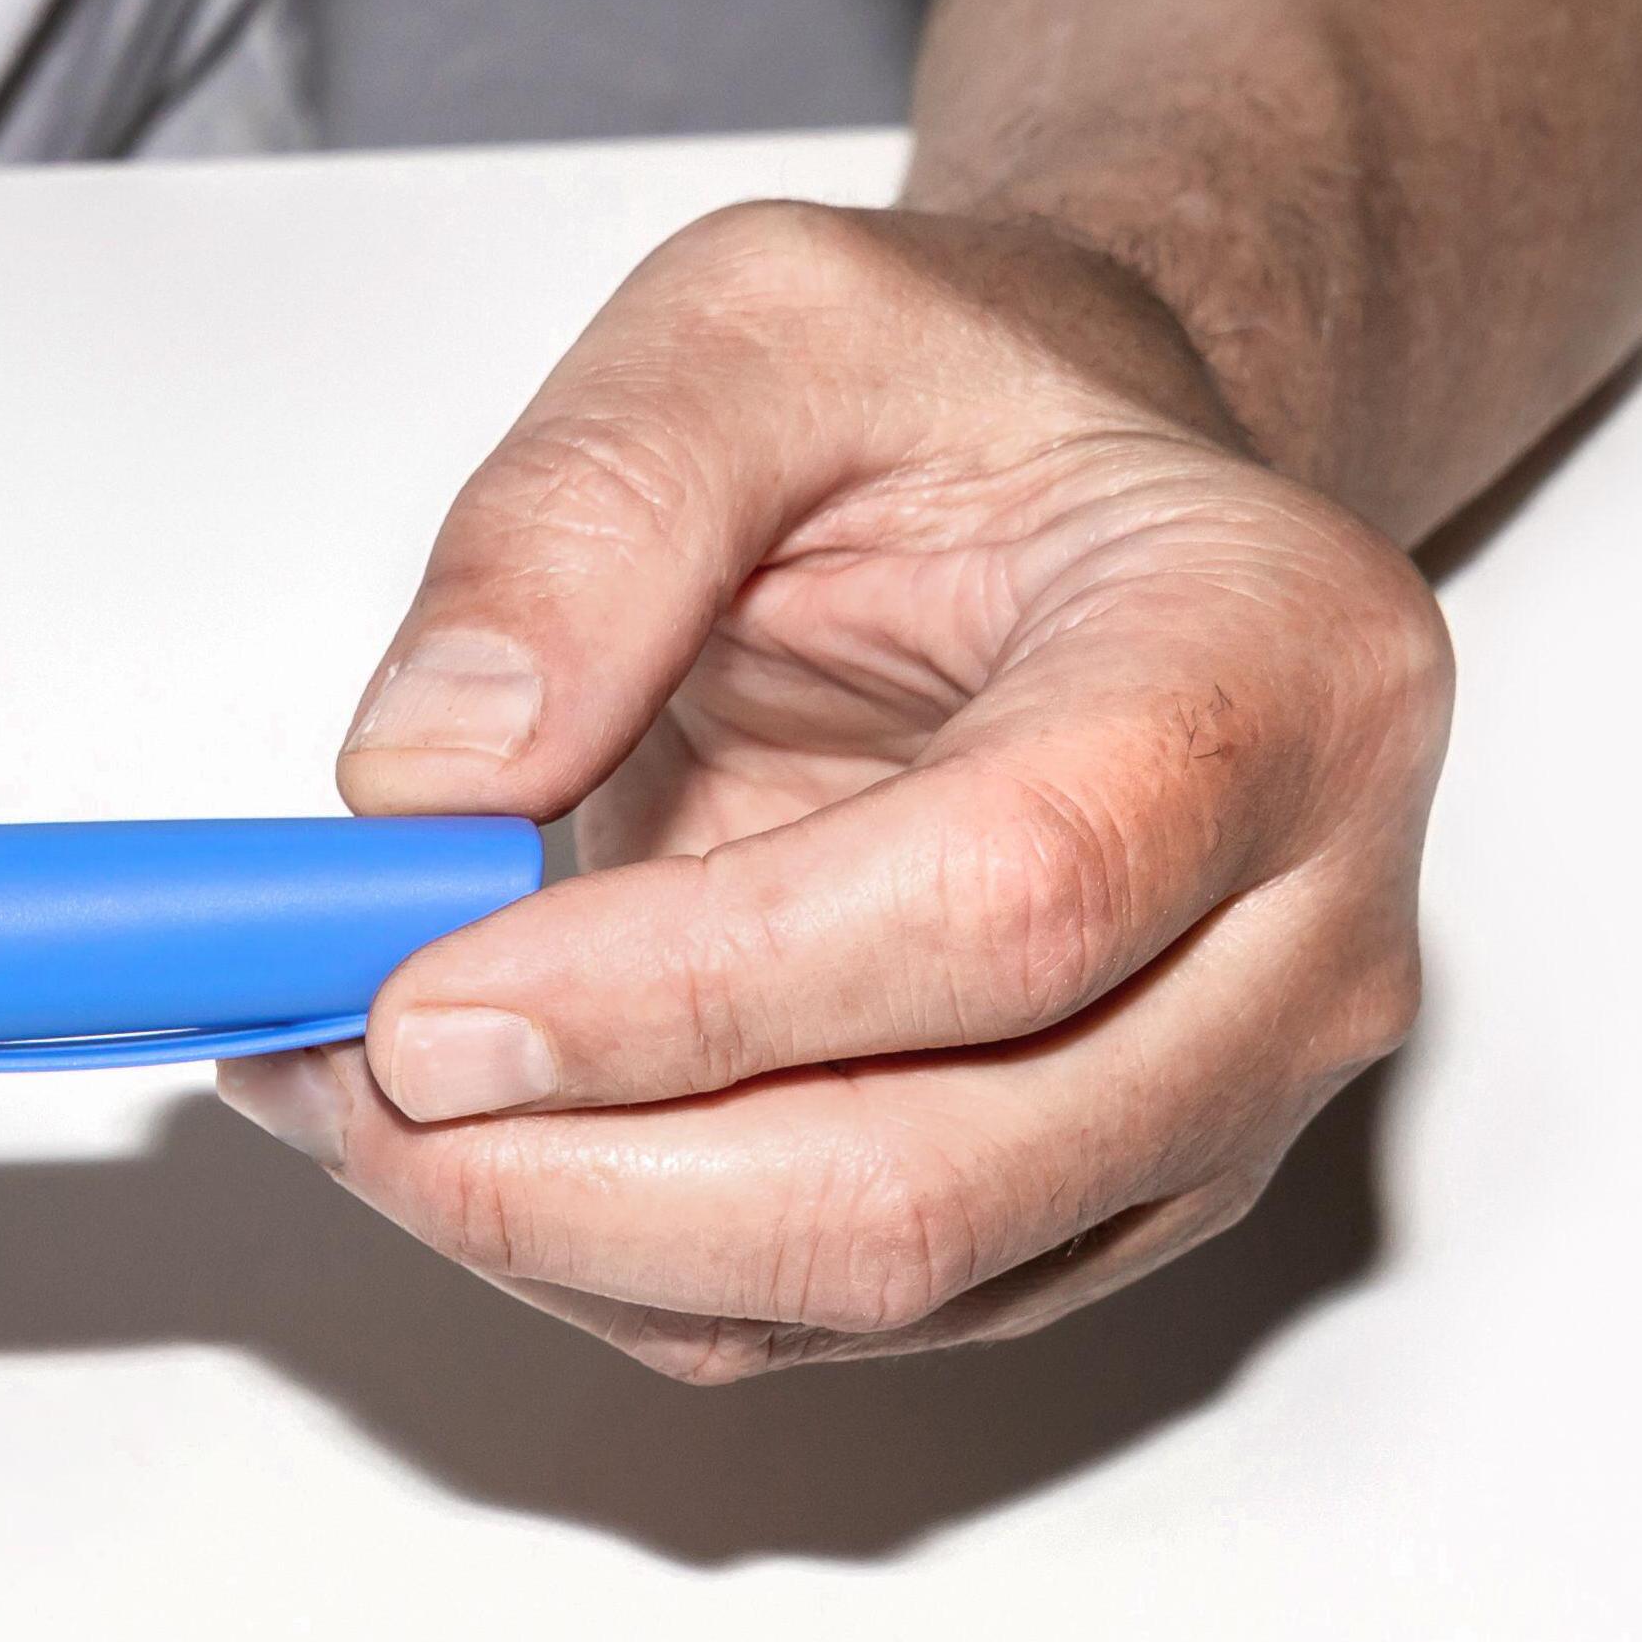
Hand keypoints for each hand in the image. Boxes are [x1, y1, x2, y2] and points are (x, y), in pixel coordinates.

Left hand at [224, 201, 1450, 1377]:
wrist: (1072, 522)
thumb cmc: (954, 420)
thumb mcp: (758, 321)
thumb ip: (591, 507)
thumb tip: (429, 775)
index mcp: (1274, 673)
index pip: (1004, 905)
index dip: (688, 993)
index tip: (425, 997)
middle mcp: (1299, 939)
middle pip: (932, 1183)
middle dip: (578, 1179)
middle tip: (342, 1083)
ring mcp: (1211, 1115)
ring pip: (863, 1293)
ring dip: (553, 1234)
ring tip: (346, 1087)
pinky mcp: (1083, 1220)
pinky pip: (814, 1320)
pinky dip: (594, 1257)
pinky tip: (461, 1122)